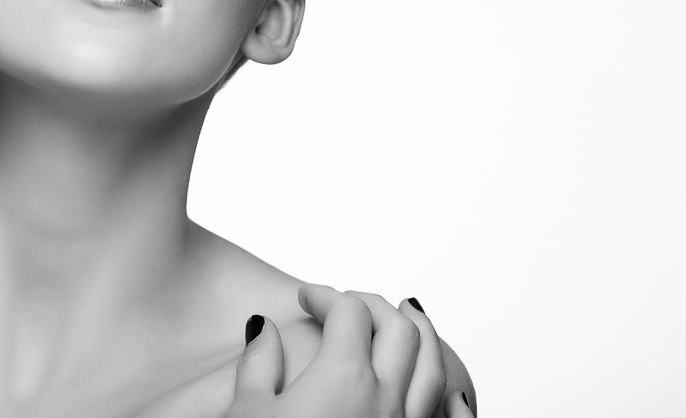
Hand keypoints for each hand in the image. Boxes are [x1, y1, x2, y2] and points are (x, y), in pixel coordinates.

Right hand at [229, 284, 450, 417]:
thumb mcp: (247, 412)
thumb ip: (259, 363)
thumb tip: (263, 330)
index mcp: (343, 377)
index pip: (348, 312)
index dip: (327, 296)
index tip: (308, 297)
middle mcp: (385, 398)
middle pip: (399, 328)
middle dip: (373, 304)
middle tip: (348, 303)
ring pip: (433, 367)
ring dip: (421, 334)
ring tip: (406, 319)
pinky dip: (453, 398)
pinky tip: (455, 392)